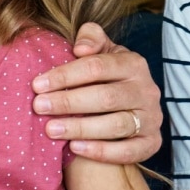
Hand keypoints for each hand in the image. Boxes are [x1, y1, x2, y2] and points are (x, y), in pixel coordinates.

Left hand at [33, 22, 161, 163]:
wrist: (131, 107)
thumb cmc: (107, 77)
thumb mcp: (102, 52)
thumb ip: (91, 38)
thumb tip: (80, 48)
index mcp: (134, 64)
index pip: (97, 66)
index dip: (65, 75)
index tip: (38, 85)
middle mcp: (147, 90)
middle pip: (106, 97)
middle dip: (68, 102)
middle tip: (39, 107)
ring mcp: (151, 119)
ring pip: (116, 125)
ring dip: (80, 127)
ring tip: (51, 129)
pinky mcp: (151, 143)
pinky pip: (128, 151)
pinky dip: (101, 151)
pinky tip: (75, 147)